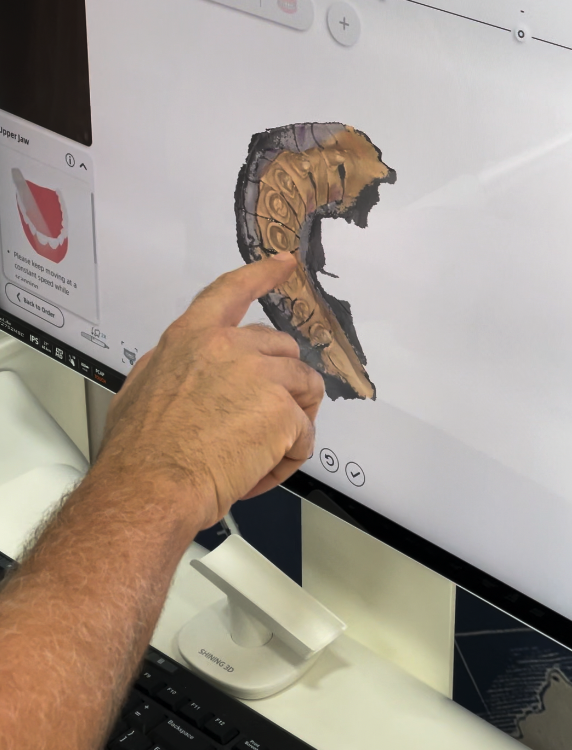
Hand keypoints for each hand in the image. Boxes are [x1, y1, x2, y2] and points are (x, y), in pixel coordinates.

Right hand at [98, 253, 324, 529]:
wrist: (150, 487)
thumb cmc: (138, 451)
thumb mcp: (140, 388)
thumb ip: (169, 365)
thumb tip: (179, 364)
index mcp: (192, 337)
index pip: (232, 291)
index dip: (262, 274)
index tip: (284, 262)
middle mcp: (229, 346)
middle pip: (282, 348)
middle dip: (280, 382)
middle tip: (261, 422)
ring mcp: (260, 375)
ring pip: (304, 387)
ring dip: (292, 420)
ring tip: (261, 453)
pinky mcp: (282, 411)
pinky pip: (305, 433)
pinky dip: (288, 457)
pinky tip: (258, 472)